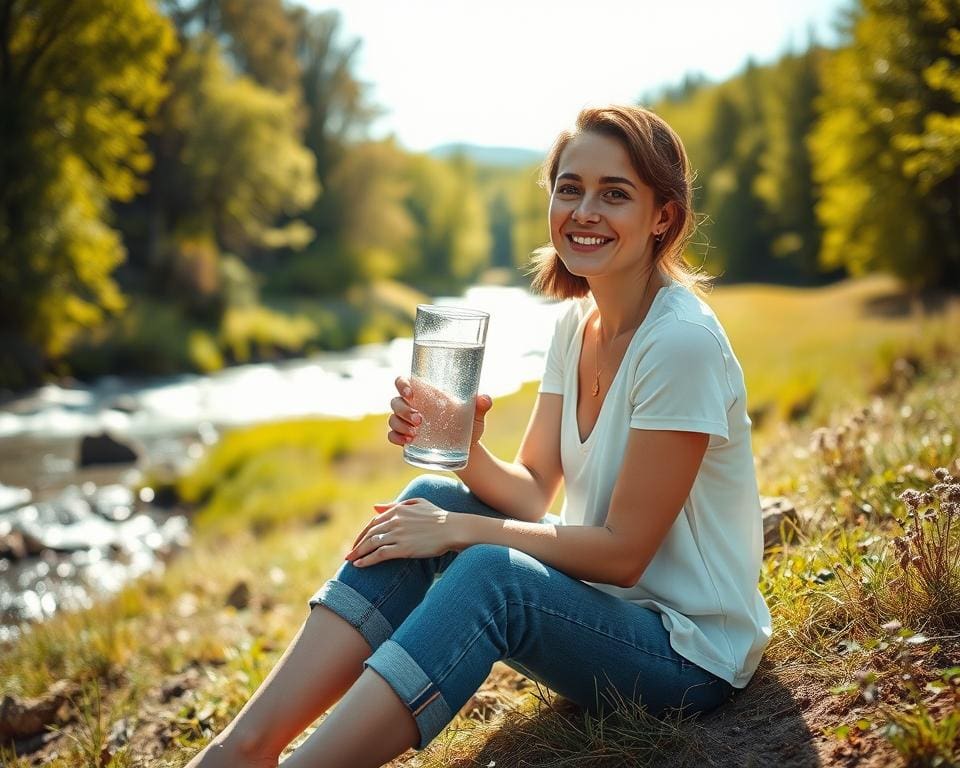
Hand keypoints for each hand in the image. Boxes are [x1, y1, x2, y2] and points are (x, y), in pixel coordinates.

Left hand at [345, 498, 464, 566]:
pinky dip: (367, 560)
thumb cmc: (438, 516)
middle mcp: (395, 521)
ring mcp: (398, 534)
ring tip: (351, 561)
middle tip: (349, 554)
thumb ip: (395, 504)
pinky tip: (360, 565)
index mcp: (398, 509)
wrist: (453, 529)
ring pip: (372, 544)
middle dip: (358, 544)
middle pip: (370, 533)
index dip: (363, 533)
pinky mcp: (403, 548)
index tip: (358, 542)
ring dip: (359, 553)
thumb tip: (375, 507)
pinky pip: (379, 554)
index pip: (374, 522)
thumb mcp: (417, 503)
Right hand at [387, 376, 492, 447]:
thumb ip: (480, 405)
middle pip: (396, 401)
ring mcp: (407, 422)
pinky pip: (392, 435)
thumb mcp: (476, 415)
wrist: (467, 448)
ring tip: (415, 434)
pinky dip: (396, 437)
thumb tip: (485, 398)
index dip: (402, 384)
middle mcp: (413, 405)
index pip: (404, 382)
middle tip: (420, 420)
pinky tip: (406, 441)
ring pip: (393, 418)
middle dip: (404, 410)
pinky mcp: (406, 437)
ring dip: (400, 425)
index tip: (410, 393)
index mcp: (425, 394)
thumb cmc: (469, 425)